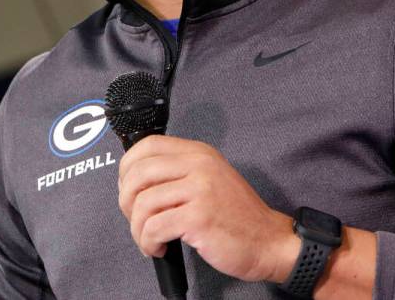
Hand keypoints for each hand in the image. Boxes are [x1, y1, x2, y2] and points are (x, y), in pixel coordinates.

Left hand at [117, 135, 299, 282]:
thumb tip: (136, 180)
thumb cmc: (235, 216)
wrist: (268, 240)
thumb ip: (179, 172)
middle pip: (138, 173)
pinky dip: (148, 242)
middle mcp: (199, 165)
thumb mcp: (209, 179)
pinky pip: (154, 227)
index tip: (128, 189)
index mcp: (198, 153)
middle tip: (135, 219)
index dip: (127, 167)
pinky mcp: (198, 217)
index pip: (147, 145)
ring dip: (137, 229)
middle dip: (126, 202)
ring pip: (143, 203)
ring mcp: (200, 189)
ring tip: (148, 240)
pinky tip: (159, 248)